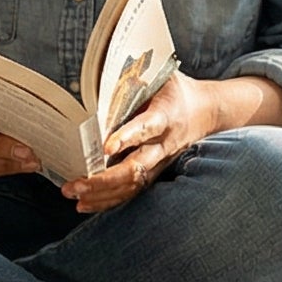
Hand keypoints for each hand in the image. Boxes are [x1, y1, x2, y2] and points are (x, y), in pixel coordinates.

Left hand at [67, 73, 213, 212]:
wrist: (207, 111)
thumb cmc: (176, 91)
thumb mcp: (160, 77)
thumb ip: (134, 80)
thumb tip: (100, 77)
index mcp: (164, 117)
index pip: (146, 129)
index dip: (127, 138)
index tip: (106, 147)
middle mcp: (162, 145)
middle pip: (135, 168)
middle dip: (104, 180)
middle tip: (76, 184)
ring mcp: (159, 163)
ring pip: (131, 185)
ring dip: (101, 194)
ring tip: (74, 195)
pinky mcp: (154, 173)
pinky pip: (131, 191)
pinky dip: (107, 200)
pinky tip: (85, 204)